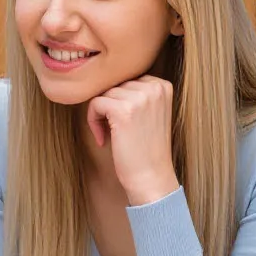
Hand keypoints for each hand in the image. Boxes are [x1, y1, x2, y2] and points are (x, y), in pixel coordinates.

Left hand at [86, 76, 180, 206]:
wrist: (151, 177)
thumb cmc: (146, 148)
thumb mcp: (151, 113)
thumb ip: (137, 93)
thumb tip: (105, 78)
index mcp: (163, 85)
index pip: (128, 80)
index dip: (120, 100)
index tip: (122, 121)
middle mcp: (154, 87)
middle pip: (115, 85)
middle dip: (109, 106)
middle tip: (114, 131)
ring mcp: (140, 97)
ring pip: (103, 93)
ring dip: (100, 115)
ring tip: (110, 135)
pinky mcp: (122, 109)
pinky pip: (94, 103)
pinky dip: (93, 122)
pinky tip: (103, 139)